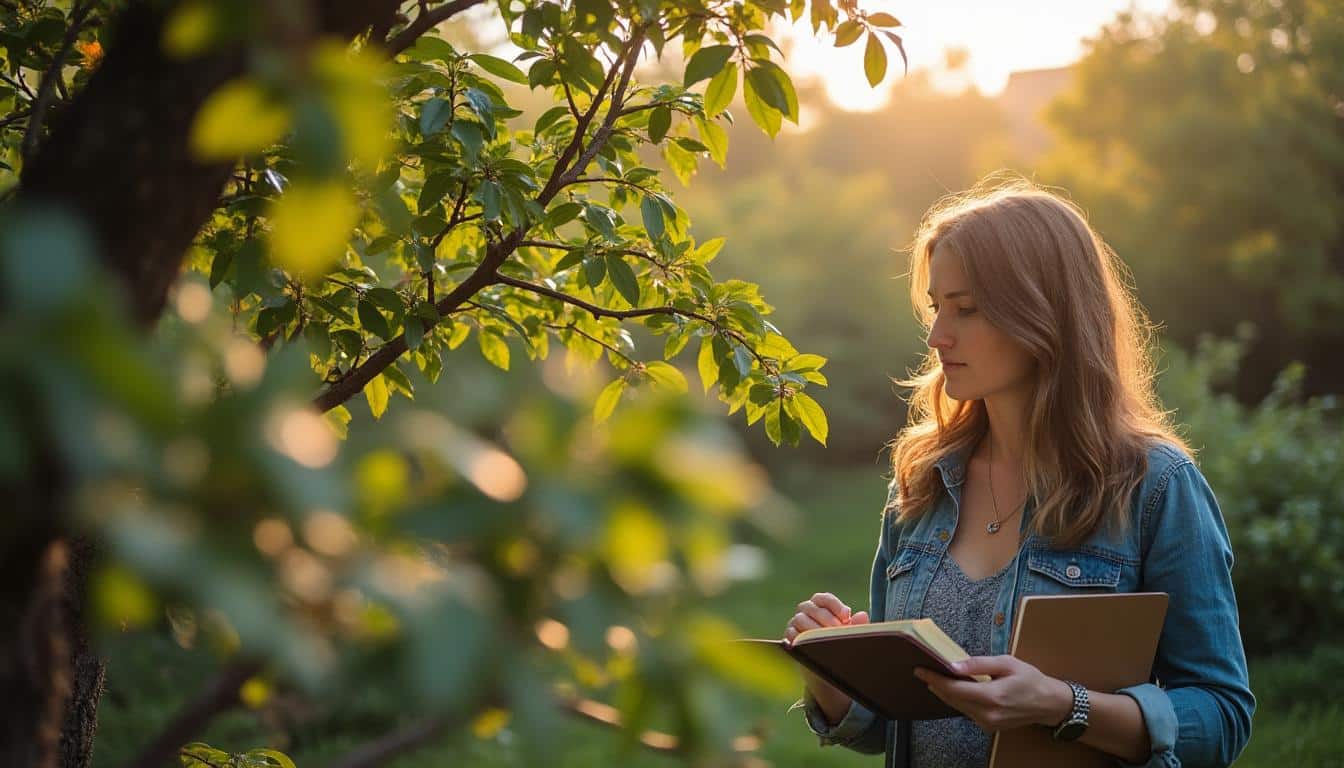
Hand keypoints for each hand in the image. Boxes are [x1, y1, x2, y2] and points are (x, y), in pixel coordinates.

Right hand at [784, 591, 869, 642]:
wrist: (827, 672)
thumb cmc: (840, 647)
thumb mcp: (850, 637)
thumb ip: (857, 626)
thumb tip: (863, 615)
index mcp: (820, 605)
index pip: (824, 599)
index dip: (835, 605)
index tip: (847, 616)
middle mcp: (806, 611)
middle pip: (812, 608)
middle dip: (827, 618)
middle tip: (838, 630)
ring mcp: (795, 623)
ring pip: (801, 619)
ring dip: (814, 628)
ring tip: (827, 639)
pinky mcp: (789, 638)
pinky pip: (792, 634)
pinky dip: (801, 638)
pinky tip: (812, 645)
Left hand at [912, 656, 1073, 733]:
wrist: (1049, 703)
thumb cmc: (1030, 679)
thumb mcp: (1006, 663)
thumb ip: (979, 664)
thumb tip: (954, 664)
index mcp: (992, 697)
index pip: (954, 689)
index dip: (934, 679)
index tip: (919, 670)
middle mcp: (988, 714)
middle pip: (952, 699)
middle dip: (936, 685)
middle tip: (923, 670)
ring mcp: (988, 723)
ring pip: (958, 706)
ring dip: (946, 692)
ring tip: (935, 677)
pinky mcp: (989, 726)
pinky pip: (967, 711)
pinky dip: (959, 699)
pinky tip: (955, 688)